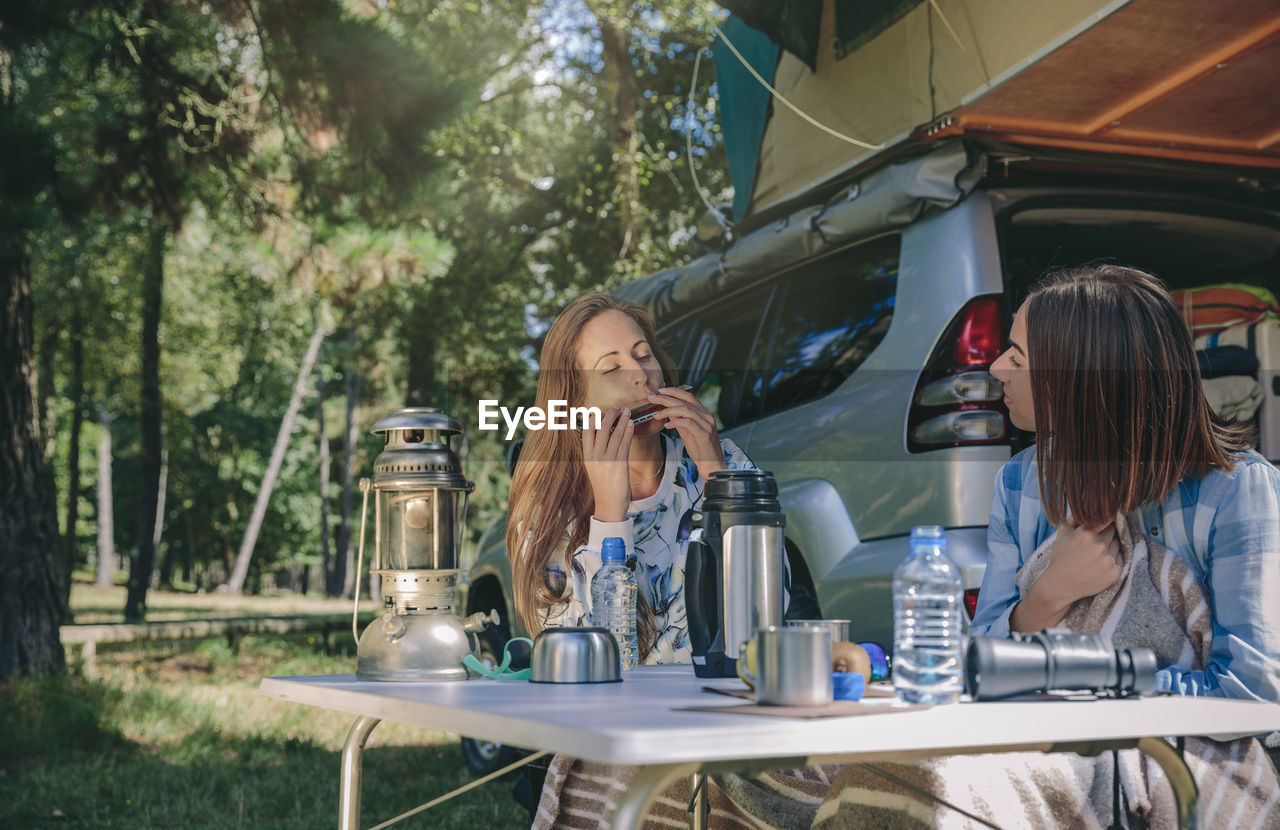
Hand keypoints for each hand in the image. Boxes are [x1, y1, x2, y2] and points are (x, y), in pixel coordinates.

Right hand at [582, 406, 632, 522]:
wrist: (608, 505)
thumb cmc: (603, 486)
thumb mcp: (594, 467)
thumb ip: (596, 452)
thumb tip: (602, 435)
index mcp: (587, 456)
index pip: (586, 430)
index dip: (591, 417)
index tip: (598, 409)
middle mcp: (595, 456)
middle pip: (601, 428)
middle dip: (610, 414)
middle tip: (617, 408)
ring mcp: (606, 460)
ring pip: (614, 434)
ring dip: (622, 420)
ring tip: (627, 412)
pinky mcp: (619, 465)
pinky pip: (624, 444)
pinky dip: (628, 432)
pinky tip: (631, 424)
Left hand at [646, 386, 723, 480]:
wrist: (712, 465)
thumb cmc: (701, 450)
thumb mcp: (688, 432)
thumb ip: (680, 420)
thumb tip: (668, 410)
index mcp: (704, 414)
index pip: (689, 396)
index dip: (674, 391)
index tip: (660, 390)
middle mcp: (706, 416)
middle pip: (685, 401)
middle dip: (666, 398)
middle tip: (652, 397)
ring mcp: (706, 424)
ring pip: (685, 409)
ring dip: (668, 410)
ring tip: (657, 414)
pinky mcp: (704, 434)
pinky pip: (687, 423)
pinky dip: (675, 422)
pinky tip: (667, 425)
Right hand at [1011, 519, 1121, 631]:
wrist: (1061, 584)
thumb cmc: (1061, 557)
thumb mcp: (1062, 533)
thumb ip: (1074, 518)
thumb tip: (1086, 506)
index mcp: (1087, 533)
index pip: (1107, 518)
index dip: (1106, 520)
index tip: (1106, 521)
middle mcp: (1100, 545)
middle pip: (1113, 531)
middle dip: (1106, 534)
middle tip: (1096, 542)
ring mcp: (1108, 559)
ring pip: (1118, 544)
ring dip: (1111, 546)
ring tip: (1096, 554)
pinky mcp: (1115, 572)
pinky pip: (1121, 558)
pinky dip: (1113, 559)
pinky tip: (1100, 563)